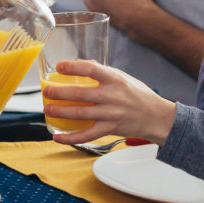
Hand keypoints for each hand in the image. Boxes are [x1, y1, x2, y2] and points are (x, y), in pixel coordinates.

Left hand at [43, 59, 177, 144]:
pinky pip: (86, 135)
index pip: (92, 69)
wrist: (156, 117)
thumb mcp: (123, 77)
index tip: (60, 66)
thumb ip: (103, 73)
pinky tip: (57, 137)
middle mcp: (112, 96)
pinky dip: (70, 138)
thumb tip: (79, 64)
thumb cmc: (139, 95)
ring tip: (47, 109)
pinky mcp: (110, 129)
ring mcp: (110, 114)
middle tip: (46, 91)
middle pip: (80, 94)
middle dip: (59, 93)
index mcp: (115, 80)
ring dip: (60, 112)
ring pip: (80, 114)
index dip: (73, 67)